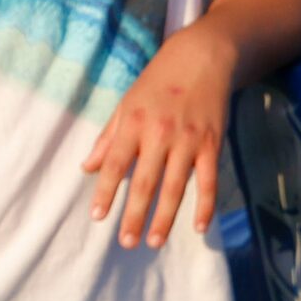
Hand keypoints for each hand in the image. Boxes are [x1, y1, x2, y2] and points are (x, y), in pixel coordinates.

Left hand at [85, 22, 238, 248]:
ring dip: (165, 217)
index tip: (98, 217)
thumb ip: (108, 138)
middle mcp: (160, 134)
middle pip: (144, 183)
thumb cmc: (159, 81)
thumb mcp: (127, 103)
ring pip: (175, 187)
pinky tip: (199, 226)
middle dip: (134, 215)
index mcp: (134, 123)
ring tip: (154, 241)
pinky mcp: (213, 144)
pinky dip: (205, 205)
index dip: (106, 191)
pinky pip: (209, 181)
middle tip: (127, 242)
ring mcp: (189, 140)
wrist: (202, 58)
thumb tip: (87, 168)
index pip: (115, 164)